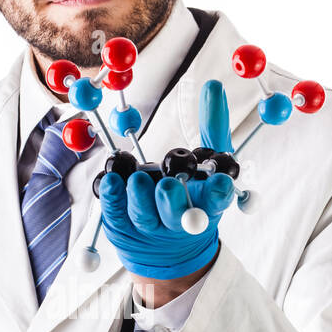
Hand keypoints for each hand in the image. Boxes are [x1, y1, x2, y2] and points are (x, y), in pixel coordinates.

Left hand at [98, 79, 235, 278]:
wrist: (164, 246)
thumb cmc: (189, 192)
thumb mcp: (207, 161)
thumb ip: (212, 127)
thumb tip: (213, 86)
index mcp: (207, 205)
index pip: (217, 201)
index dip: (218, 194)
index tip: (219, 183)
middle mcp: (179, 219)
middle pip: (176, 213)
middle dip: (171, 201)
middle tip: (167, 185)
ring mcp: (150, 227)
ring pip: (144, 215)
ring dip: (140, 198)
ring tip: (137, 180)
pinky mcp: (123, 228)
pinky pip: (115, 213)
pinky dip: (112, 197)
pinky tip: (111, 179)